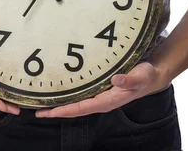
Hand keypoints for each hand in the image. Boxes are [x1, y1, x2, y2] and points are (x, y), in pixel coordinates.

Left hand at [35, 61, 167, 117]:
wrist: (151, 74)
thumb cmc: (145, 75)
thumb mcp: (140, 76)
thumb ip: (129, 78)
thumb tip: (115, 79)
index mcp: (107, 100)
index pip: (80, 108)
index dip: (63, 110)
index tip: (47, 112)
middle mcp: (101, 100)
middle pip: (74, 108)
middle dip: (56, 109)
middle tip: (36, 109)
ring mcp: (100, 95)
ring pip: (76, 101)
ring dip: (60, 102)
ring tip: (43, 101)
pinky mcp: (100, 88)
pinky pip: (81, 94)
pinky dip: (69, 94)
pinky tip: (61, 90)